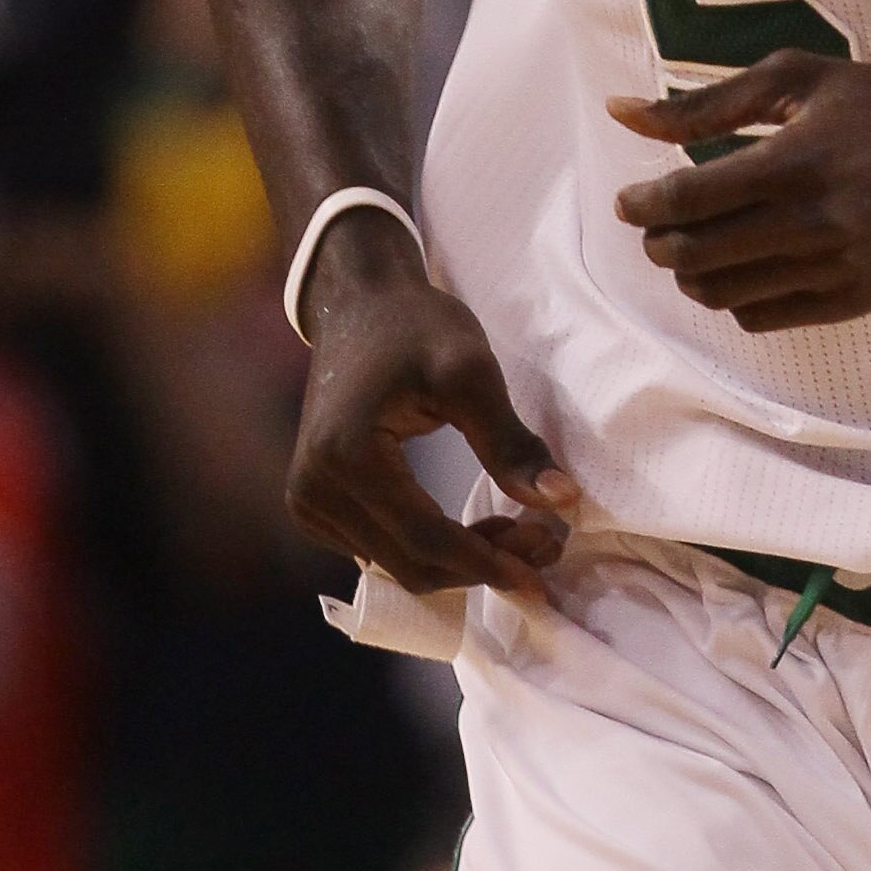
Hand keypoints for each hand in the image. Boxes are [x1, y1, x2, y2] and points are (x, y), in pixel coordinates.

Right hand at [287, 217, 577, 597]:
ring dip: (463, 563)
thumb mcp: (471, 373)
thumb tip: (562, 501)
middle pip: (411, 564)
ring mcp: (307, 503)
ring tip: (523, 533)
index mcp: (345, 458)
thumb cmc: (415, 327)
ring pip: (398, 566)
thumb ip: (510, 442)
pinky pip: (383, 551)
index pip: (425, 539)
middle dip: (482, 566)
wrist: (359, 305)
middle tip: (546, 544)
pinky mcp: (315, 507)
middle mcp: (313, 492)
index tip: (545, 566)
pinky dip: (434, 550)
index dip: (489, 562)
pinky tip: (480, 530)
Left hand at [612, 56, 870, 328]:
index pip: (688, 198)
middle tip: (658, 227)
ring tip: (696, 250)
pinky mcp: (855, 298)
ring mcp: (836, 266)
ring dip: (691, 276)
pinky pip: (766, 316)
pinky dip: (735, 298)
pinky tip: (743, 269)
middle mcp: (814, 220)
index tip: (631, 201)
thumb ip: (706, 101)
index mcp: (795, 160)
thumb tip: (620, 111)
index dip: (644, 205)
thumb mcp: (799, 80)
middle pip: (696, 254)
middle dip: (658, 244)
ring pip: (724, 293)